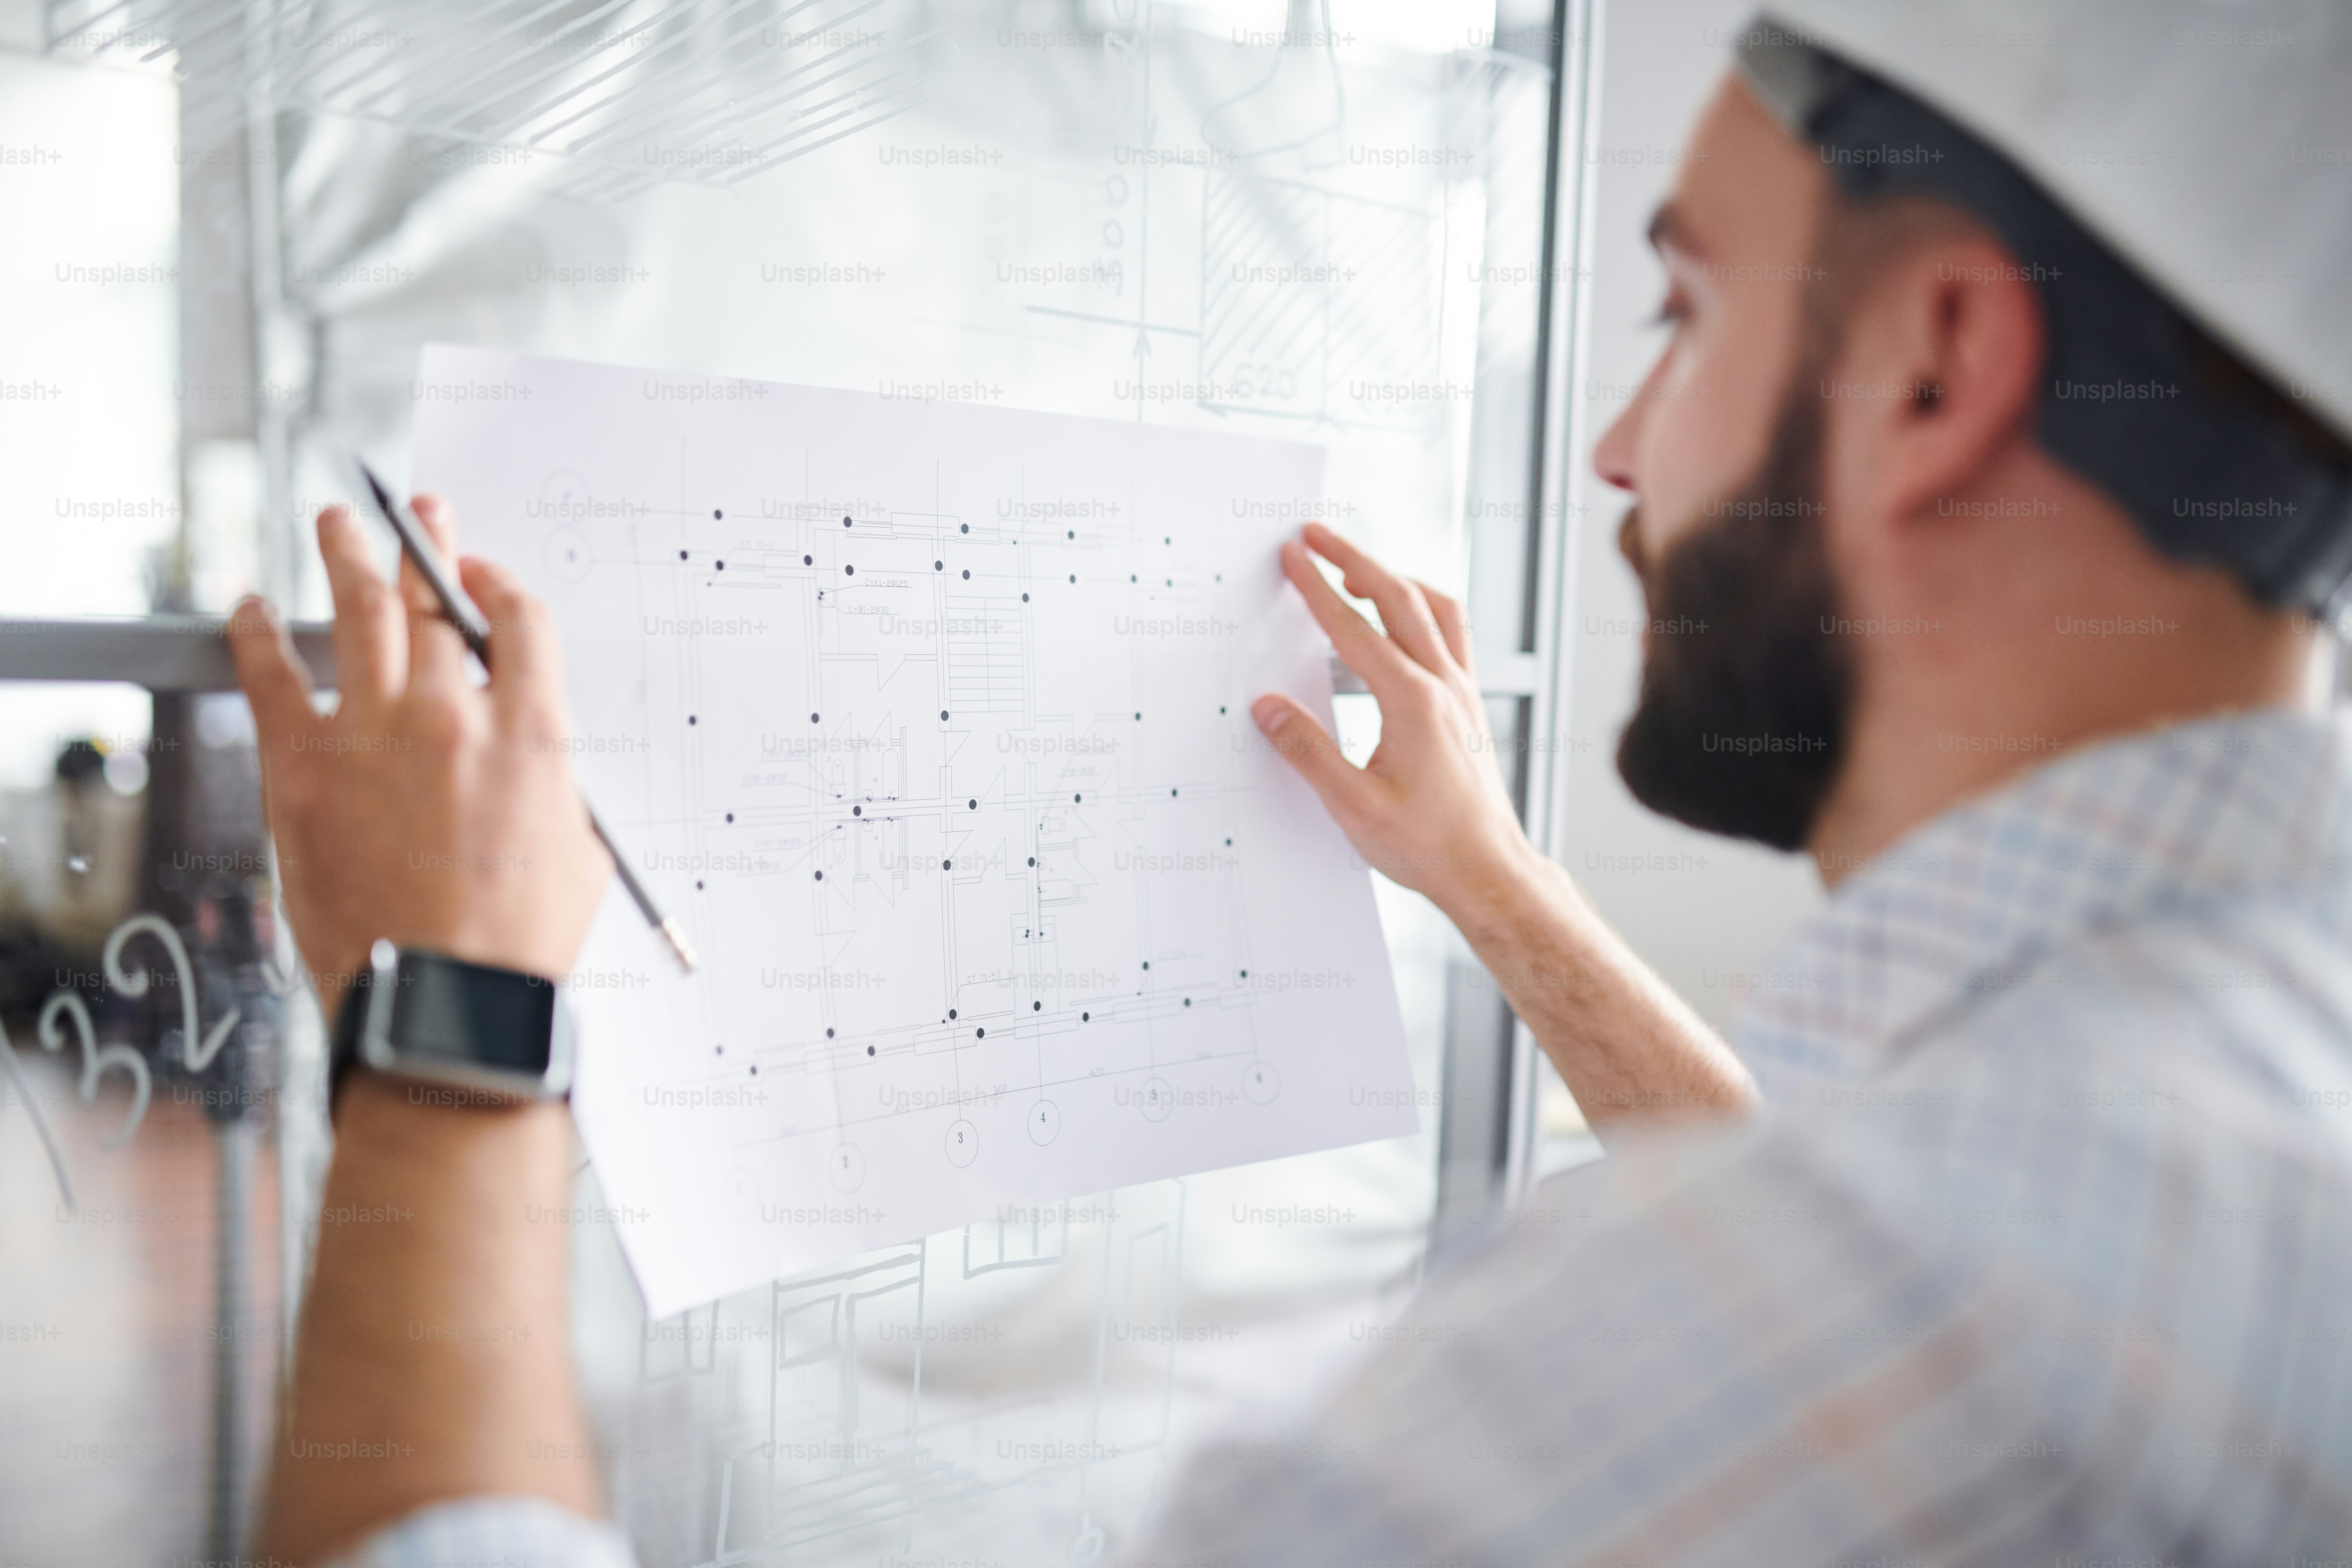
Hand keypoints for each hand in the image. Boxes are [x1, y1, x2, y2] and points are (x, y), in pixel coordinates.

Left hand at [227, 499, 610, 1017]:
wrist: (442, 1000)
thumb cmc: (515, 943)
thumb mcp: (577, 849)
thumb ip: (553, 785)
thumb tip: (527, 758)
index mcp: (530, 734)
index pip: (518, 620)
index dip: (497, 582)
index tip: (480, 572)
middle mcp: (451, 716)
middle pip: (435, 601)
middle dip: (427, 546)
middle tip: (416, 513)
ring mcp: (372, 735)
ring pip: (359, 610)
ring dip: (347, 555)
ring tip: (336, 524)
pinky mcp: (304, 768)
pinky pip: (271, 675)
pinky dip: (256, 632)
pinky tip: (246, 609)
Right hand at [1250, 522, 1532, 913]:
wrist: (1488, 870)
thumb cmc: (1426, 846)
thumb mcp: (1353, 807)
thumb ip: (1307, 752)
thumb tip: (1267, 708)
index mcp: (1412, 703)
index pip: (1354, 630)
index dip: (1318, 589)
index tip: (1292, 556)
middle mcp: (1444, 686)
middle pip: (1399, 598)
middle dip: (1353, 560)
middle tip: (1316, 535)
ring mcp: (1464, 693)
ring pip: (1436, 609)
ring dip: (1395, 579)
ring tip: (1358, 570)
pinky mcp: (1471, 705)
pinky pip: (1452, 635)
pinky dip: (1424, 610)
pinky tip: (1403, 620)